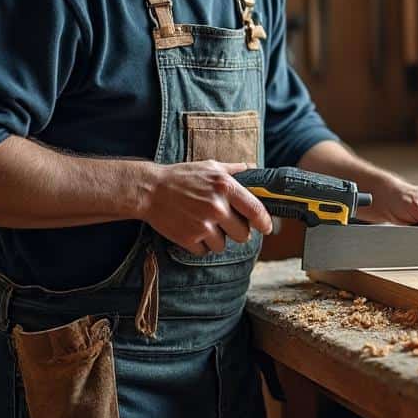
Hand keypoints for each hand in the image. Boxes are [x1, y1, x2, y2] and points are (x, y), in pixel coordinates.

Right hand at [140, 161, 272, 253]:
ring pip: (223, 246)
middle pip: (243, 234)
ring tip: (205, 225)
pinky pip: (204, 251)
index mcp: (226, 188)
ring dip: (217, 239)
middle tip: (226, 223)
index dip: (264, 222)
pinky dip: (201, 245)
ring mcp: (203, 225)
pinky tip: (193, 230)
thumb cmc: (182, 177)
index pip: (256, 211)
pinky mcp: (188, 239)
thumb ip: (235, 169)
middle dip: (237, 231)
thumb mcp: (210, 166)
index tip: (267, 228)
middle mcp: (217, 208)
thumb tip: (254, 168)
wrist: (150, 190)